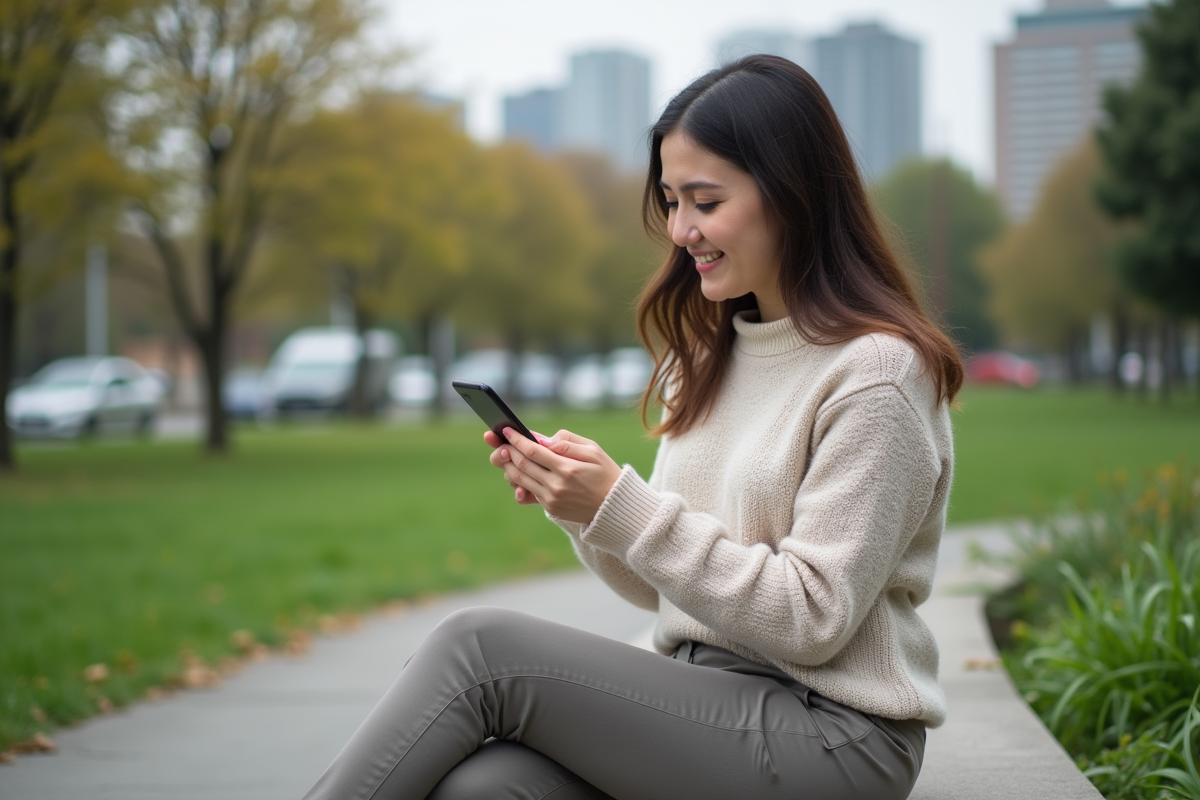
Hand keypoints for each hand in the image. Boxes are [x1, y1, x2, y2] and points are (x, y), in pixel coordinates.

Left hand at [485, 428, 621, 523]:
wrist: (613, 506)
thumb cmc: (605, 473)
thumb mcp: (593, 450)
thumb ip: (567, 442)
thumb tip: (542, 439)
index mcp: (567, 468)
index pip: (533, 450)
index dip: (516, 439)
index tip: (506, 430)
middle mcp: (556, 485)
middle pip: (521, 464)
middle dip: (507, 450)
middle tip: (499, 440)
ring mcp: (551, 499)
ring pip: (520, 479)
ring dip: (508, 465)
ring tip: (504, 454)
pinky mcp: (550, 508)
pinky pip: (527, 493)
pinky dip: (518, 481)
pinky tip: (515, 471)